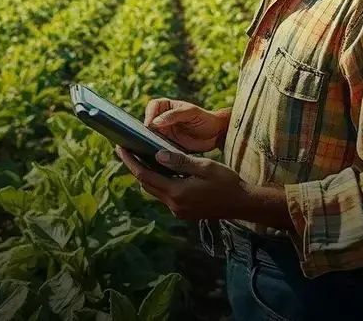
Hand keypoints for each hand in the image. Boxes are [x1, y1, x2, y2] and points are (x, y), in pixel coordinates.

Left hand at [115, 146, 251, 221]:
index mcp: (177, 192)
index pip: (145, 175)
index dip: (130, 162)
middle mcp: (174, 205)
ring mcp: (178, 211)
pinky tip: (160, 172)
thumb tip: (157, 154)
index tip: (120, 148)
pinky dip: (159, 183)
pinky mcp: (183, 212)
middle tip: (125, 151)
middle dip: (134, 167)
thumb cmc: (227, 182)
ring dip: (146, 176)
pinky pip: (164, 196)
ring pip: (154, 191)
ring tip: (139, 158)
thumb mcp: (205, 166)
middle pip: (146, 184)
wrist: (242, 204)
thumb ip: (180, 161)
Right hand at [144, 98, 228, 152]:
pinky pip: (158, 145)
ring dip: (149, 139)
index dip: (149, 113)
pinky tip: (156, 152)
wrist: (216, 134)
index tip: (150, 124)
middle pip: (148, 121)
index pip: (153, 106)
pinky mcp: (168, 144)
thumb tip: (155, 122)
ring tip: (149, 145)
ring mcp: (165, 132)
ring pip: (151, 134)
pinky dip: (155, 148)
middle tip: (146, 136)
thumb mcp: (191, 113)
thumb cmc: (205, 119)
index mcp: (168, 107)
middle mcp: (163, 119)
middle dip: (145, 128)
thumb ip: (174, 115)